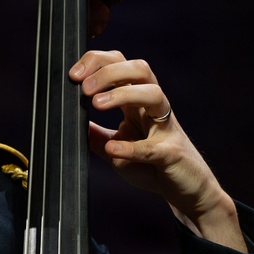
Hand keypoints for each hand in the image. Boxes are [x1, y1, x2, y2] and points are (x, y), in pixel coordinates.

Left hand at [70, 50, 246, 251]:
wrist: (184, 191)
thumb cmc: (152, 166)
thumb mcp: (115, 149)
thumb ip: (95, 135)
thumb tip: (69, 124)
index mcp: (138, 102)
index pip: (121, 65)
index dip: (97, 63)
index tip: (73, 75)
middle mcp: (153, 108)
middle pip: (139, 69)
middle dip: (109, 71)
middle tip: (84, 87)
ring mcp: (165, 128)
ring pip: (153, 94)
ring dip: (123, 93)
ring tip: (97, 104)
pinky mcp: (172, 154)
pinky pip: (153, 147)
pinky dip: (132, 148)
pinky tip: (113, 149)